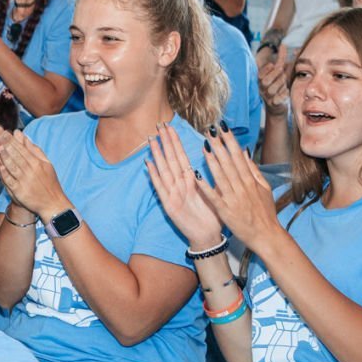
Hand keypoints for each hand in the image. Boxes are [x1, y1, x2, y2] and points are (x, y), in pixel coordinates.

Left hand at [0, 126, 68, 221]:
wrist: (52, 204)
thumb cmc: (49, 182)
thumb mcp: (46, 164)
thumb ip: (34, 150)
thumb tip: (23, 137)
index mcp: (37, 163)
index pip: (22, 149)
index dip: (12, 141)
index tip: (3, 132)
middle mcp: (31, 171)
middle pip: (16, 155)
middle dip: (6, 144)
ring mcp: (24, 181)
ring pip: (12, 166)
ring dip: (4, 156)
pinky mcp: (19, 192)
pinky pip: (10, 180)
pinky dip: (4, 172)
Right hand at [144, 124, 221, 250]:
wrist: (207, 236)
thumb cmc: (210, 214)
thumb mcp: (212, 192)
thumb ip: (207, 176)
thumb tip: (209, 156)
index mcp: (189, 180)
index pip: (180, 156)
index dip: (175, 141)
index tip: (170, 126)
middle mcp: (179, 184)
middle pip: (170, 159)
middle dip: (165, 142)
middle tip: (159, 125)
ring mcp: (173, 194)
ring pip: (164, 170)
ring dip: (157, 155)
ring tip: (152, 140)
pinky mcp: (169, 205)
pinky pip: (161, 188)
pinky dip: (154, 176)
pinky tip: (148, 164)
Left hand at [198, 127, 281, 255]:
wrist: (267, 235)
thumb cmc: (265, 212)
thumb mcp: (264, 188)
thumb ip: (254, 170)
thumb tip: (245, 151)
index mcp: (251, 180)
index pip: (238, 156)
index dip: (230, 141)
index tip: (222, 128)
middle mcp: (242, 186)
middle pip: (229, 162)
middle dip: (219, 145)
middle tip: (209, 130)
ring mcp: (234, 198)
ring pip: (221, 176)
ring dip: (212, 161)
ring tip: (203, 146)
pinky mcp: (225, 210)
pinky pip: (213, 196)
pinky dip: (205, 186)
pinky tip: (196, 175)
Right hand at [256, 43, 290, 114]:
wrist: (277, 105)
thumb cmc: (279, 85)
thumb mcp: (279, 71)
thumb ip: (281, 59)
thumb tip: (283, 45)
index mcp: (260, 80)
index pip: (260, 74)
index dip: (266, 69)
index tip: (273, 64)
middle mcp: (261, 89)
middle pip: (265, 81)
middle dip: (275, 75)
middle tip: (282, 72)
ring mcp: (267, 97)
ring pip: (272, 89)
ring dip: (281, 84)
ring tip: (284, 83)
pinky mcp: (274, 104)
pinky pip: (278, 98)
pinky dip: (284, 93)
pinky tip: (286, 91)